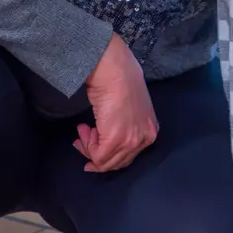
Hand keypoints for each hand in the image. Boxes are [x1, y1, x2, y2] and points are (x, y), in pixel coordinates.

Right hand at [74, 34, 158, 172]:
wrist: (114, 70)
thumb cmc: (120, 80)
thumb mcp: (131, 107)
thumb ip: (125, 124)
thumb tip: (106, 135)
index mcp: (150, 130)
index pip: (129, 156)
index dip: (109, 155)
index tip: (93, 149)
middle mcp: (145, 138)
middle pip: (118, 162)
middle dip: (96, 154)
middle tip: (81, 141)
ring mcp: (131, 140)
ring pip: (106, 162)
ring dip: (89, 147)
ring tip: (82, 131)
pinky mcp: (115, 139)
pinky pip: (98, 155)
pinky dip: (87, 145)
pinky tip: (83, 129)